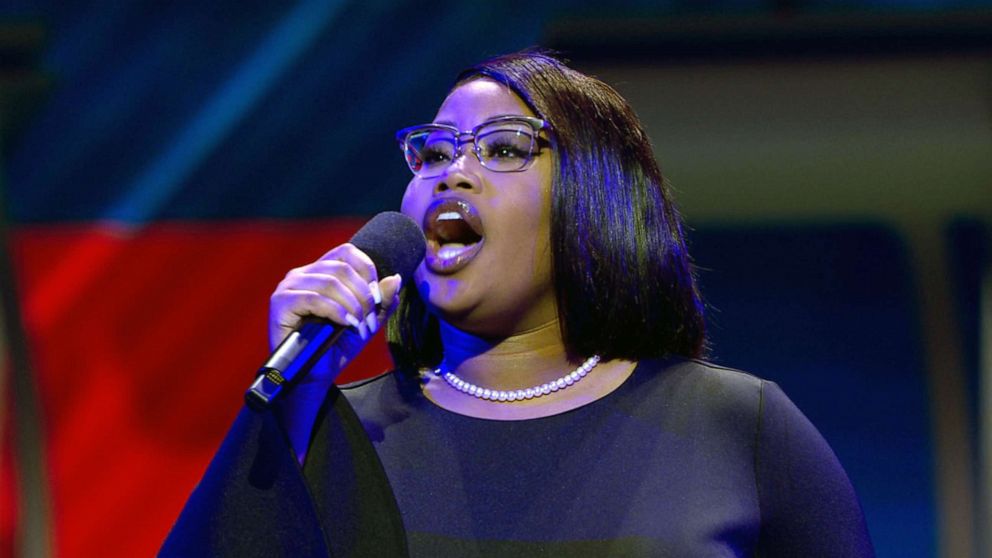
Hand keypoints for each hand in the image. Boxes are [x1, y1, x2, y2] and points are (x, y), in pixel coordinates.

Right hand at [268, 243, 402, 384]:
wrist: (314, 375)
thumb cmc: (336, 347)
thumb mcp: (366, 321)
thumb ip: (381, 301)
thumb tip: (395, 278)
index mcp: (320, 272)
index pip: (347, 253)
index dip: (367, 270)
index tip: (376, 297)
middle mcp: (302, 274)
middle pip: (342, 268)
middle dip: (363, 295)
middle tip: (369, 319)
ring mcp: (289, 287)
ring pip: (330, 282)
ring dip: (352, 305)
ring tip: (358, 324)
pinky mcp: (281, 303)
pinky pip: (314, 298)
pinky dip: (335, 311)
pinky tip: (344, 324)